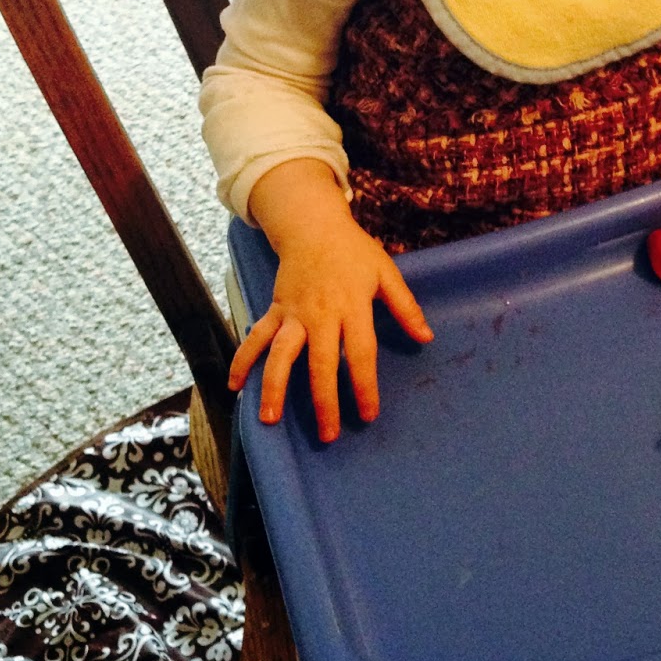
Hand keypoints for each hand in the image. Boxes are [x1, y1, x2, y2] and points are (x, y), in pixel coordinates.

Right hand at [229, 161, 432, 440]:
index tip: (368, 414)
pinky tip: (235, 386)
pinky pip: (256, 338)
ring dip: (274, 387)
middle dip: (324, 401)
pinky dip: (243, 360)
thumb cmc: (353, 251)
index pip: (360, 353)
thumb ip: (405, 306)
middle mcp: (320, 315)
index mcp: (352, 306)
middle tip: (328, 434)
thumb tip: (426, 337)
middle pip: (321, 363)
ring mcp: (293, 314)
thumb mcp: (385, 273)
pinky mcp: (275, 310)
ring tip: (270, 419)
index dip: (364, 386)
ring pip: (281, 355)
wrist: (313, 226)